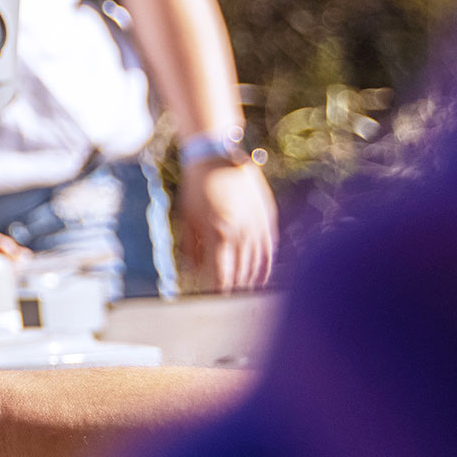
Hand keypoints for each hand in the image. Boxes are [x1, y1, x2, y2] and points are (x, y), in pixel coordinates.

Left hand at [176, 158, 277, 290]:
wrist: (216, 155)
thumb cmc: (196, 187)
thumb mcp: (187, 218)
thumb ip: (191, 248)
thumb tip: (193, 273)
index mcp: (219, 233)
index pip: (223, 273)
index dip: (221, 290)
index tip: (217, 302)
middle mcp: (242, 231)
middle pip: (242, 271)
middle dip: (236, 289)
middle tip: (232, 302)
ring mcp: (257, 224)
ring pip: (259, 262)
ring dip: (253, 280)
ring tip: (246, 293)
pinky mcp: (268, 216)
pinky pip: (270, 247)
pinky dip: (266, 264)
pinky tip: (261, 274)